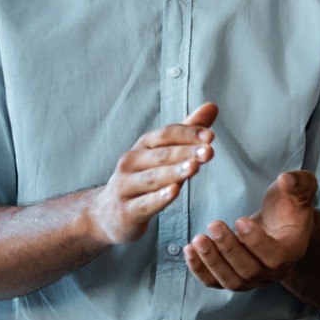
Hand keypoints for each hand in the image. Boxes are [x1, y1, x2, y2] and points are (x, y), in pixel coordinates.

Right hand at [87, 104, 218, 245]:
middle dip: (186, 152)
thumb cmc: (143, 178)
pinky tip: (174, 192)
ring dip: (174, 172)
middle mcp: (131, 163)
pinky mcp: (126, 211)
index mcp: (143, 146)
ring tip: (195, 167)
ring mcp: (125, 187)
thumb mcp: (164, 153)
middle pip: (161, 155)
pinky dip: (159, 198)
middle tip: (209, 151)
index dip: (188, 134)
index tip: (210, 136)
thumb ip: (188, 132)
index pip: (166, 135)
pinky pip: (145, 203)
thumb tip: (212, 106)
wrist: (107, 213)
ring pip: (153, 178)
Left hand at [186, 170, 319, 290]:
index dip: (256, 242)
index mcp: (293, 251)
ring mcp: (254, 280)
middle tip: (214, 225)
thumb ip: (298, 182)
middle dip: (229, 249)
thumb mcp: (300, 189)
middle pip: (250, 271)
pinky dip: (200, 270)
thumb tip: (285, 179)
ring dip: (212, 261)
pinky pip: (215, 283)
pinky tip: (189, 250)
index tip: (239, 220)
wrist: (280, 225)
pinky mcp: (234, 278)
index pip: (276, 257)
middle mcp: (275, 272)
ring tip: (198, 238)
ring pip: (232, 281)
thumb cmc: (289, 206)